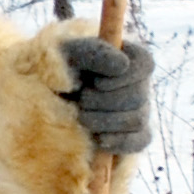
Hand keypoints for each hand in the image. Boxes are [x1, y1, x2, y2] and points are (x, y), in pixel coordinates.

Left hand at [55, 34, 155, 156]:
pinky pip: (139, 141)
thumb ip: (93, 52)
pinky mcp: (135, 135)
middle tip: (82, 99)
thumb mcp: (68, 54)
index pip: (144, 64)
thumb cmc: (59, 71)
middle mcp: (140, 83)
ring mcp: (140, 110)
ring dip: (105, 121)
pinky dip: (119, 141)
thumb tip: (122, 65)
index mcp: (130, 57)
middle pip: (138, 96)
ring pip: (136, 120)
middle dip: (104, 101)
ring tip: (82, 116)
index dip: (123, 77)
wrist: (48, 99)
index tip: (97, 82)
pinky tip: (100, 139)